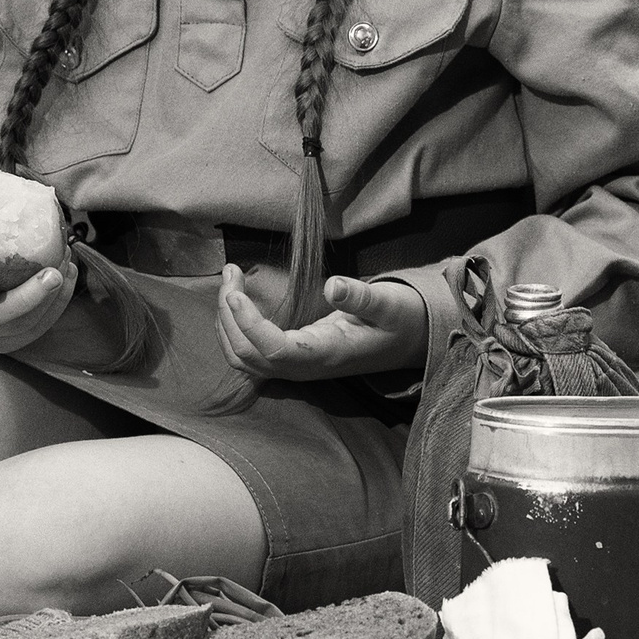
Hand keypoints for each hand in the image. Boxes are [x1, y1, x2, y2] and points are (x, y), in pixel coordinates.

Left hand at [216, 268, 428, 381]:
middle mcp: (305, 368)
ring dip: (227, 323)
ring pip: (244, 359)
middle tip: (231, 271)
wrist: (411, 342)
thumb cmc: (401, 320)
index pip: (274, 349)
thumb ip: (361, 297)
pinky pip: (251, 355)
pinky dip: (235, 330)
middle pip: (248, 355)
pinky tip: (236, 302)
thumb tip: (334, 285)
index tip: (236, 292)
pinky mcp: (294, 359)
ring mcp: (297, 367)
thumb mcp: (388, 303)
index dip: (250, 324)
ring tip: (230, 281)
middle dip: (230, 315)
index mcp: (325, 354)